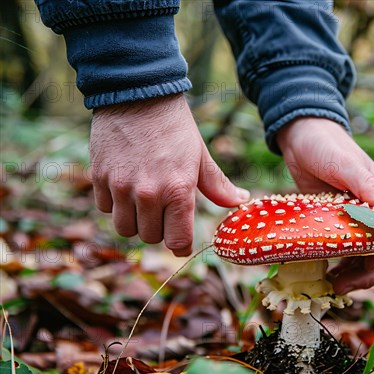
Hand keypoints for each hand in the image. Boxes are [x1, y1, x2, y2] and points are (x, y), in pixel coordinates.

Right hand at [90, 94, 248, 255]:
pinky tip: (125, 187)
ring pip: (125, 228)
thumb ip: (218, 185)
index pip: (177, 241)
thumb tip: (240, 201)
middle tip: (164, 213)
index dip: (181, 245)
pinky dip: (115, 204)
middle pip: (150, 238)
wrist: (139, 94)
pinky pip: (105, 208)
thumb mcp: (200, 156)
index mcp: (178, 190)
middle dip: (159, 230)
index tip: (182, 243)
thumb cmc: (175, 127)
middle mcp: (148, 194)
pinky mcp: (99, 177)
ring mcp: (120, 187)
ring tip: (144, 203)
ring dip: (135, 221)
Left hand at [276, 117, 373, 293]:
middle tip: (345, 284)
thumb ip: (367, 186)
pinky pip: (344, 252)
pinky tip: (327, 274)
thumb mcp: (346, 164)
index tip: (373, 260)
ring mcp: (353, 220)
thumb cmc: (326, 144)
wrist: (299, 136)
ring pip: (366, 256)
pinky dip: (340, 266)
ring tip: (335, 286)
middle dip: (371, 271)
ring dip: (356, 274)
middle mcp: (372, 211)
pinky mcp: (334, 225)